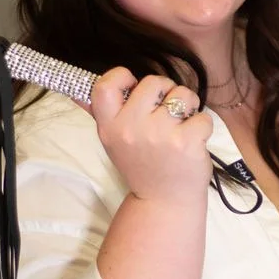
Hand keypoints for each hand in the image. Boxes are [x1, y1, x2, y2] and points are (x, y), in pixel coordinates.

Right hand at [88, 67, 213, 204]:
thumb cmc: (141, 165)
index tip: (134, 87)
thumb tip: (75, 89)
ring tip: (181, 126)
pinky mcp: (186, 142)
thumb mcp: (113, 142)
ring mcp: (159, 135)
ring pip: (183, 95)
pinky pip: (203, 116)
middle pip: (154, 82)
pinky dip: (202, 126)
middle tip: (166, 115)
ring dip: (188, 107)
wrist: (163, 202)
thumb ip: (100, 113)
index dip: (122, 77)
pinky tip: (193, 142)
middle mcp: (131, 129)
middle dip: (166, 92)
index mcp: (110, 126)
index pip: (106, 85)